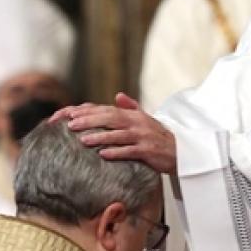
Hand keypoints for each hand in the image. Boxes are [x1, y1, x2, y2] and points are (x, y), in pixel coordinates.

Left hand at [58, 93, 178, 174]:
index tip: (68, 115)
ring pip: (118, 135)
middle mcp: (137, 123)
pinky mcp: (149, 151)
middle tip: (70, 125)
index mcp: (132, 115)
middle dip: (89, 121)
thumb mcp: (145, 119)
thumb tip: (118, 95)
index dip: (87, 112)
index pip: (106, 110)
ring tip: (82, 140)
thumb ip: (131, 107)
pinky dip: (117, 152)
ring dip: (100, 137)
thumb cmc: (158, 137)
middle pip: (110, 119)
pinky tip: (103, 155)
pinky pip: (131, 151)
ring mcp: (143, 137)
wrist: (182, 151)